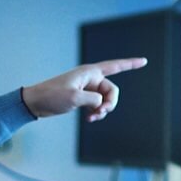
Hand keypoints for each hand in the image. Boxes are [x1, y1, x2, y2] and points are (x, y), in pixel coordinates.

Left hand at [22, 57, 147, 121]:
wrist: (35, 102)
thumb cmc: (52, 96)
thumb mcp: (75, 98)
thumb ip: (93, 100)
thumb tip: (100, 103)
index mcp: (89, 72)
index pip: (115, 66)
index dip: (130, 64)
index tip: (144, 61)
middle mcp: (90, 78)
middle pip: (112, 91)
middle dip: (110, 103)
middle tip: (100, 113)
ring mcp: (86, 88)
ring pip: (104, 100)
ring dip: (102, 110)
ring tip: (91, 118)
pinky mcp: (81, 98)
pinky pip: (97, 105)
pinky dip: (96, 112)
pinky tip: (89, 118)